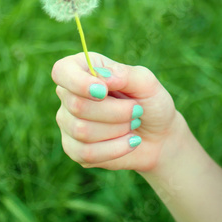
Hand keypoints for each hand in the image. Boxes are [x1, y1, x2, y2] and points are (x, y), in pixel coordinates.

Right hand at [52, 52, 179, 172]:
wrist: (159, 137)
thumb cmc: (150, 103)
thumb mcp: (146, 83)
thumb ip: (125, 74)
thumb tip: (102, 77)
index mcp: (84, 69)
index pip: (62, 71)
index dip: (78, 82)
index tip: (103, 91)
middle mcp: (70, 95)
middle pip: (77, 105)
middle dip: (115, 111)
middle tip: (137, 110)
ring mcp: (68, 123)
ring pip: (81, 130)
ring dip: (118, 129)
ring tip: (133, 124)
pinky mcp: (74, 149)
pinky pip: (86, 152)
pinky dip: (115, 149)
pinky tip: (130, 142)